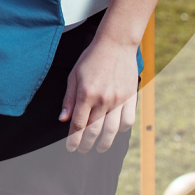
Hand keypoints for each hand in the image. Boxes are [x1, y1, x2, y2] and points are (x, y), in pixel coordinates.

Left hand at [59, 35, 138, 152]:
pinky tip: (115, 132)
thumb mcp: (74, 75)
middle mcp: (103, 99)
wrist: (115, 44)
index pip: (78, 124)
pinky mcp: (131, 98)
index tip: (70, 148)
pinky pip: (127, 120)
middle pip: (93, 130)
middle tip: (81, 150)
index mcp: (86, 94)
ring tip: (98, 148)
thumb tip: (63, 119)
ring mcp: (119, 100)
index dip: (73, 139)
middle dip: (85, 144)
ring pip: (111, 130)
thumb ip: (69, 99)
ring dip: (104, 143)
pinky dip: (121, 130)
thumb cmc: (92, 58)